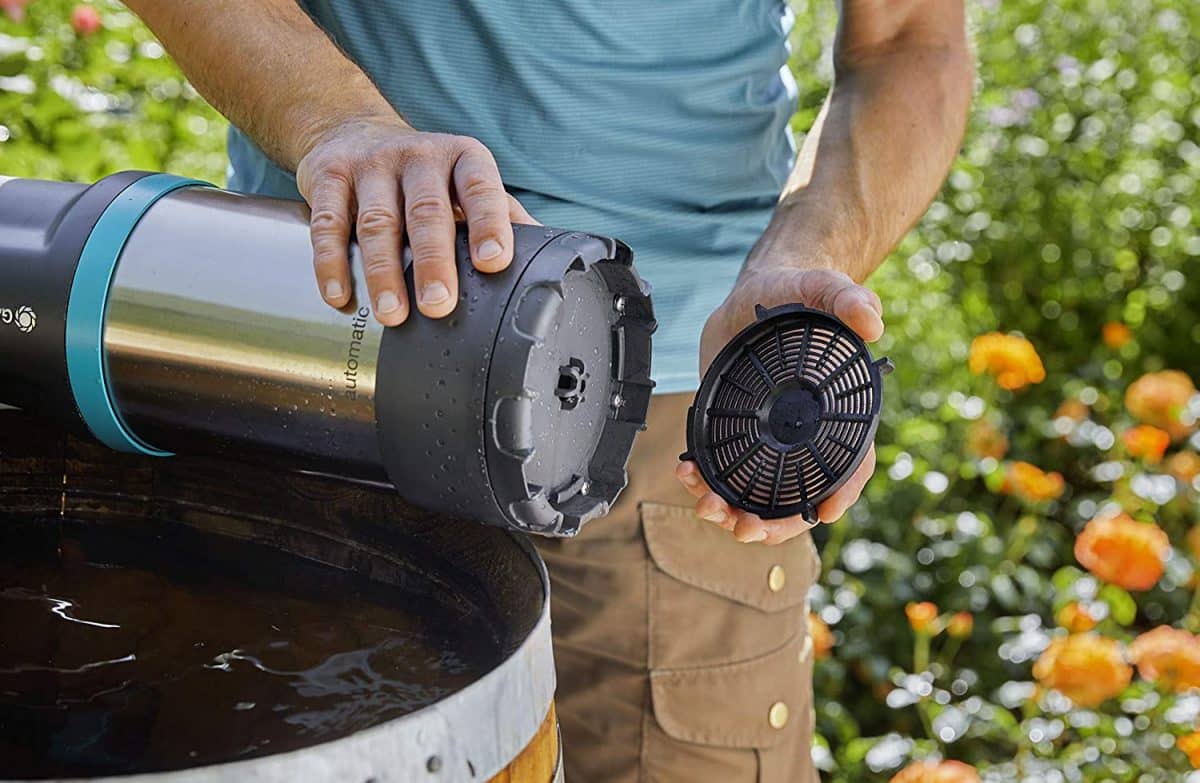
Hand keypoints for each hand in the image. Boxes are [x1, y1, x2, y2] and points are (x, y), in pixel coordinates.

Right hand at [296, 116, 536, 325]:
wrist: (351, 130)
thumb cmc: (426, 175)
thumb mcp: (467, 182)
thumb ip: (503, 216)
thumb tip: (546, 263)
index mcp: (464, 159)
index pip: (481, 189)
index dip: (489, 224)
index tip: (495, 262)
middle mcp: (419, 156)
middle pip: (428, 211)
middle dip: (434, 261)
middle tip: (439, 305)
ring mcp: (371, 164)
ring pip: (377, 221)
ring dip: (383, 272)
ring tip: (392, 315)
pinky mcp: (328, 174)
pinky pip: (328, 222)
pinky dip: (331, 263)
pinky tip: (340, 297)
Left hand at [675, 266, 884, 544]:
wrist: (757, 290)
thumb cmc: (800, 292)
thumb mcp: (823, 285)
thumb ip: (849, 296)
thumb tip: (872, 321)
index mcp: (836, 413)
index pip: (851, 464)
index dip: (842, 492)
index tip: (824, 512)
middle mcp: (803, 434)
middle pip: (796, 496)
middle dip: (771, 523)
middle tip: (743, 527)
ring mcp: (767, 436)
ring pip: (756, 492)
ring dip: (733, 511)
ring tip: (707, 507)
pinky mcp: (735, 430)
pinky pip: (723, 468)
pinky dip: (704, 479)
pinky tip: (686, 473)